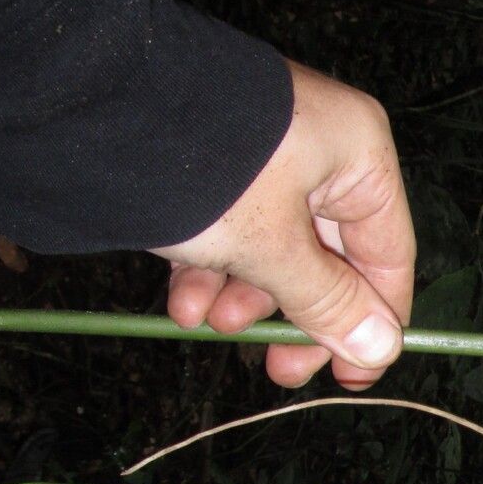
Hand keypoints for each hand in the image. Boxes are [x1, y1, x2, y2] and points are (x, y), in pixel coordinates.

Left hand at [153, 61, 415, 389]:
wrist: (93, 105)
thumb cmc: (210, 174)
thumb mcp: (274, 249)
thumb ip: (329, 303)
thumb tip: (380, 350)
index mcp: (359, 155)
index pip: (388, 255)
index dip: (373, 323)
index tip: (351, 378)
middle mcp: (323, 148)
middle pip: (328, 257)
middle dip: (292, 314)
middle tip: (276, 369)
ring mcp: (267, 152)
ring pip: (274, 247)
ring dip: (244, 297)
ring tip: (209, 325)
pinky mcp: (217, 160)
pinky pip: (230, 226)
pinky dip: (210, 269)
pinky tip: (183, 303)